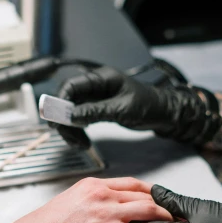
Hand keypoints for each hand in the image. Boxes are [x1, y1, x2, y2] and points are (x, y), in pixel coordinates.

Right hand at [10, 177, 197, 222]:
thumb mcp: (66, 211)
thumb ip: (89, 211)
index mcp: (90, 186)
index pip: (129, 184)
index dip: (150, 192)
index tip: (161, 198)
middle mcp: (100, 194)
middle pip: (144, 194)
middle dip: (165, 204)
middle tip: (179, 212)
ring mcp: (105, 213)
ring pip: (149, 209)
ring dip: (171, 216)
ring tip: (186, 222)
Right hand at [53, 66, 215, 147]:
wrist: (165, 114)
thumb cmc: (149, 106)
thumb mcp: (122, 109)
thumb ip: (96, 111)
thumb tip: (71, 116)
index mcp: (102, 78)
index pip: (72, 85)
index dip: (60, 101)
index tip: (56, 119)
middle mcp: (96, 86)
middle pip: (68, 100)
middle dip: (64, 119)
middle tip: (67, 136)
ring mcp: (96, 98)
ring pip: (72, 111)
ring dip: (71, 128)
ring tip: (79, 144)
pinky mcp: (98, 108)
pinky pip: (81, 118)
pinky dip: (78, 130)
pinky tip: (83, 140)